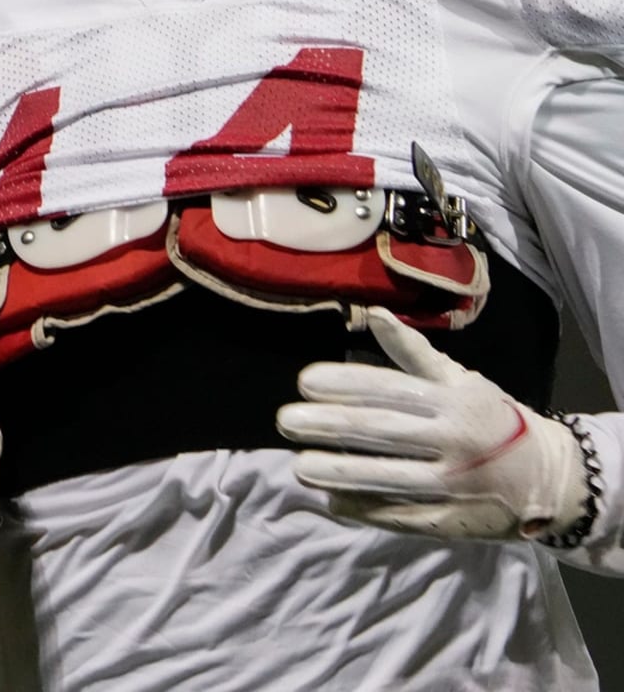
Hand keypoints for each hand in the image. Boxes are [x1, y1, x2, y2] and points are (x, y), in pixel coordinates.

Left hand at [275, 306, 587, 540]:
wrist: (549, 479)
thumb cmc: (492, 418)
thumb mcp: (461, 379)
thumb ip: (412, 350)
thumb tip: (372, 313)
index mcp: (451, 400)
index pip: (389, 389)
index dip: (345, 384)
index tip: (304, 381)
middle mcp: (452, 441)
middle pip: (380, 432)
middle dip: (329, 426)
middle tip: (286, 420)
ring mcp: (452, 485)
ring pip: (386, 478)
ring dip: (338, 472)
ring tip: (299, 466)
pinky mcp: (452, 522)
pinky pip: (400, 516)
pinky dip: (364, 508)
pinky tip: (331, 501)